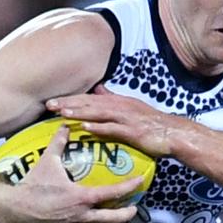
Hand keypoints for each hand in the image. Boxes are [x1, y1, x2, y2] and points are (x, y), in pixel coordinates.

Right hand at [0, 125, 141, 222]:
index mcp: (83, 197)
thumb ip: (59, 143)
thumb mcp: (47, 161)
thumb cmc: (33, 186)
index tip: (140, 182)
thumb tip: (65, 126)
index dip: (129, 187)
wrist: (14, 210)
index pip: (113, 193)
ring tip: (109, 220)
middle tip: (133, 208)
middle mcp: (83, 216)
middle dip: (127, 214)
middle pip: (114, 219)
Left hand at [46, 85, 183, 156]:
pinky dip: (99, 128)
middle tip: (49, 104)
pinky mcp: (133, 131)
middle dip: (70, 103)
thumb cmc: (151, 123)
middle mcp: (120, 106)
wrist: (173, 133)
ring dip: (80, 112)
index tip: (54, 100)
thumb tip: (98, 89)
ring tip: (63, 113)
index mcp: (118, 101)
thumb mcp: (131, 106)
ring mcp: (126, 118)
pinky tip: (86, 128)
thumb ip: (113, 99)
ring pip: (99, 113)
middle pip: (90, 103)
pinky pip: (113, 129)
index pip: (90, 98)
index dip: (72, 99)